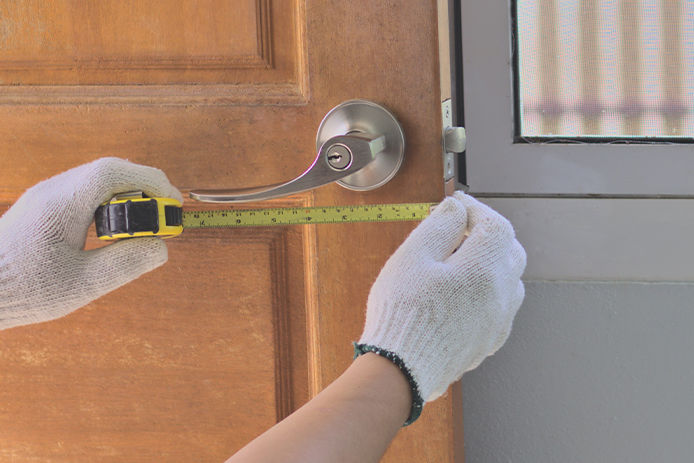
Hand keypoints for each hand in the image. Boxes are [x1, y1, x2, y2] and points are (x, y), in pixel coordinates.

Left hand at [0, 157, 181, 329]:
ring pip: (99, 179)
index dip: (150, 181)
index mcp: (61, 205)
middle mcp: (53, 191)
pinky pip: (87, 191)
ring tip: (146, 224)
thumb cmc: (24, 289)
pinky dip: (111, 202)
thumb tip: (161, 247)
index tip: (173, 204)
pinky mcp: (46, 206)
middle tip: (165, 215)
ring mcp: (47, 196)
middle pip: (109, 171)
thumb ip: (125, 264)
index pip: (112, 173)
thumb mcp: (82, 285)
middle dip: (145, 187)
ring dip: (129, 195)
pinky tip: (117, 228)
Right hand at [356, 192, 525, 422]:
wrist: (401, 369)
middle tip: (458, 229)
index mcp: (484, 269)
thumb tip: (457, 209)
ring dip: (491, 263)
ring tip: (460, 261)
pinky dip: (488, 292)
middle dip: (487, 234)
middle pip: (510, 252)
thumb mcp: (413, 256)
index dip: (476, 209)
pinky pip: (501, 308)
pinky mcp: (489, 342)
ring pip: (510, 281)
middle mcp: (500, 295)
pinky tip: (463, 295)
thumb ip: (440, 226)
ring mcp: (498, 322)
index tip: (455, 205)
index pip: (495, 225)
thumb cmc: (403, 311)